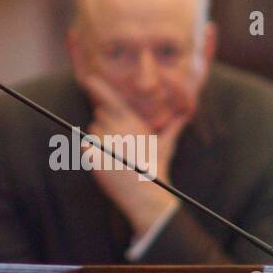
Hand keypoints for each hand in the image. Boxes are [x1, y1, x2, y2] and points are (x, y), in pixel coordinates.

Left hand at [80, 74, 185, 234]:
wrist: (145, 195)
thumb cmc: (156, 169)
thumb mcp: (166, 145)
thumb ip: (173, 127)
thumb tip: (186, 115)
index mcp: (133, 123)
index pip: (112, 100)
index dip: (99, 87)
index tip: (88, 78)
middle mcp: (117, 128)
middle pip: (100, 114)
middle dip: (107, 125)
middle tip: (121, 144)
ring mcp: (104, 141)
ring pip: (93, 131)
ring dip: (100, 139)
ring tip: (117, 155)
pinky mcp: (93, 155)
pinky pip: (85, 145)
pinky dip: (91, 151)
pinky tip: (105, 160)